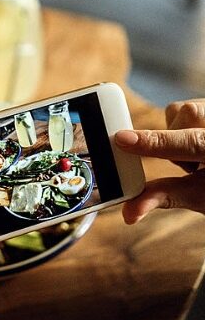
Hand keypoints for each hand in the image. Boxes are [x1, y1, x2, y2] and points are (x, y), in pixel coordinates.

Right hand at [115, 99, 204, 223]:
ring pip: (183, 109)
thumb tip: (129, 212)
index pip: (187, 144)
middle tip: (192, 164)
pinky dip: (188, 124)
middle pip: (184, 116)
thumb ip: (163, 197)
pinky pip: (189, 106)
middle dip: (175, 139)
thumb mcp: (200, 197)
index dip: (152, 142)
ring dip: (181, 131)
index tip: (122, 140)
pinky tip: (201, 142)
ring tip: (199, 153)